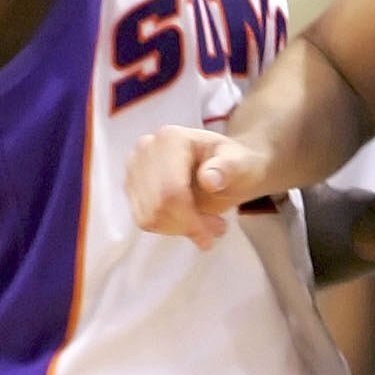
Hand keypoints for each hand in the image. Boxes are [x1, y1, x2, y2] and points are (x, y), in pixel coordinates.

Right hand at [126, 125, 272, 249]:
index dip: (189, 219)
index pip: (171, 190)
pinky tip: (188, 221)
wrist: (225, 166)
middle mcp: (146, 148)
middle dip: (187, 226)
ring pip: (148, 216)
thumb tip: (209, 180)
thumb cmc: (235, 164)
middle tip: (214, 230)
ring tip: (205, 224)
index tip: (212, 236)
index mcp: (172, 138)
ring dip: (179, 229)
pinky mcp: (132, 185)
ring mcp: (135, 166)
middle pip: (157, 205)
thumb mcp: (242, 164)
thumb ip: (229, 169)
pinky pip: (144, 219)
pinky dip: (167, 228)